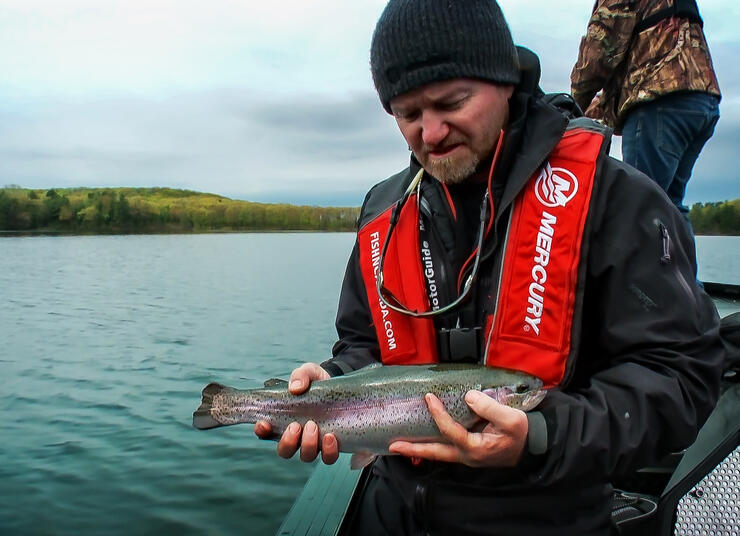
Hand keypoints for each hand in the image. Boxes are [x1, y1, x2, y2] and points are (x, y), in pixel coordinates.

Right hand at [253, 363, 338, 464]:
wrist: (340, 386)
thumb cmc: (317, 381)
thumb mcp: (309, 372)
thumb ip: (301, 375)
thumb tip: (295, 387)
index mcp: (283, 419)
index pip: (266, 432)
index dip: (262, 431)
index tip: (264, 423)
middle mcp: (296, 436)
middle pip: (285, 451)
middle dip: (288, 441)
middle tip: (295, 426)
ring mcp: (313, 443)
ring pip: (305, 456)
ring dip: (307, 445)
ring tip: (313, 426)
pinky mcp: (331, 446)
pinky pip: (328, 457)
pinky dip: (328, 450)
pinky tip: (331, 436)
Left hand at [388, 390, 528, 467]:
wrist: (532, 446)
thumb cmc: (522, 433)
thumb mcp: (511, 419)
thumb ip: (490, 407)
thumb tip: (469, 397)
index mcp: (475, 448)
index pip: (450, 430)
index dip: (438, 414)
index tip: (429, 397)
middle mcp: (467, 455)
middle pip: (435, 453)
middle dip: (413, 449)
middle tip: (393, 446)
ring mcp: (467, 455)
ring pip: (438, 452)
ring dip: (419, 448)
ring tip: (399, 444)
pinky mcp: (469, 450)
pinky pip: (445, 448)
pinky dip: (431, 445)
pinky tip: (422, 439)